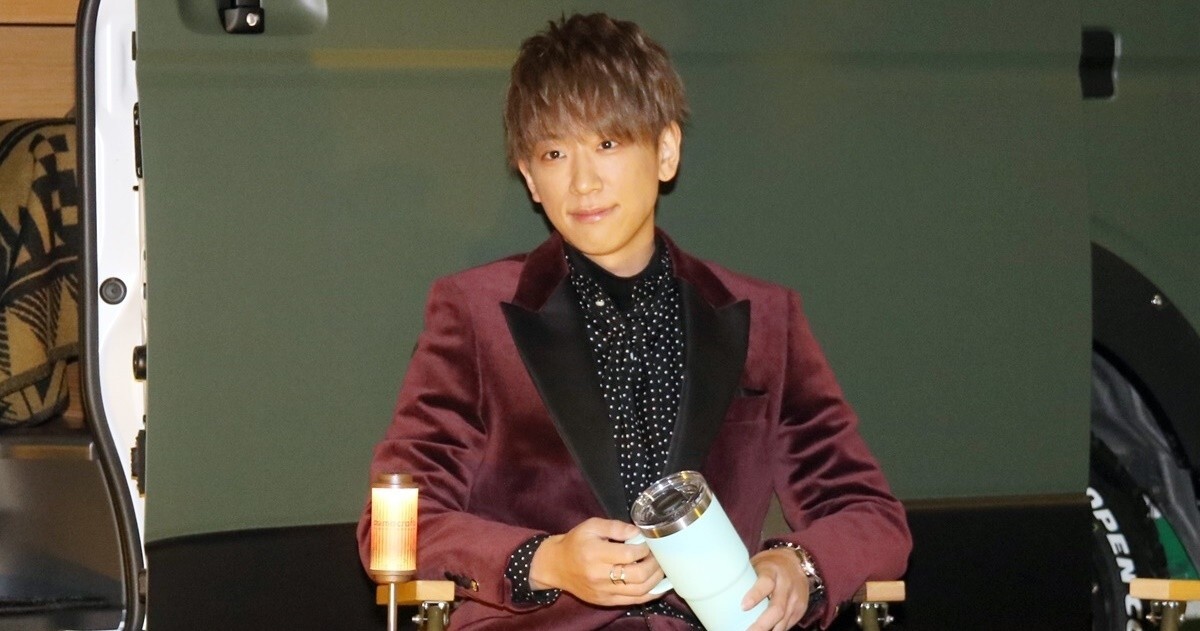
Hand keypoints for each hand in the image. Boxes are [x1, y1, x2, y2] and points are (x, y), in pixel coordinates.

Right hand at [529, 517, 665, 605]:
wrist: (556, 566)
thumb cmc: (575, 542)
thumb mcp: (592, 526)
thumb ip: (616, 527)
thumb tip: (638, 533)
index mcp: (595, 553)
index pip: (628, 554)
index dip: (644, 549)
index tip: (650, 543)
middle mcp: (599, 575)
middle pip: (637, 575)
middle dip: (654, 565)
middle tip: (660, 556)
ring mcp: (603, 591)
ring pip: (638, 591)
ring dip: (656, 580)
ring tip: (661, 569)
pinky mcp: (605, 601)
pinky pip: (633, 601)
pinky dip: (649, 594)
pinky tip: (657, 585)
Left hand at [742, 548, 808, 630]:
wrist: (796, 563)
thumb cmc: (769, 565)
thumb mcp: (757, 565)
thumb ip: (746, 580)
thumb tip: (722, 595)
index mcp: (772, 571)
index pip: (766, 583)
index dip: (755, 595)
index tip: (743, 607)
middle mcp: (786, 585)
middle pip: (777, 609)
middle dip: (762, 625)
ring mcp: (795, 598)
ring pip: (783, 620)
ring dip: (769, 630)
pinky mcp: (800, 609)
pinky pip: (787, 624)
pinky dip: (776, 629)